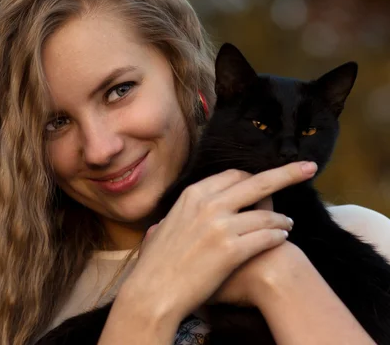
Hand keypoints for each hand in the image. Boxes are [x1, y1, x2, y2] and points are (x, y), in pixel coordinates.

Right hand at [123, 161, 316, 324]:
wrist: (154, 291)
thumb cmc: (156, 263)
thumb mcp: (163, 226)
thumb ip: (178, 215)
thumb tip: (176, 216)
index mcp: (192, 195)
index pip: (233, 175)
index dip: (253, 178)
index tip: (265, 179)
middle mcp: (208, 205)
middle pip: (257, 182)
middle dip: (287, 173)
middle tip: (308, 169)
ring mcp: (221, 227)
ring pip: (267, 215)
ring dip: (282, 220)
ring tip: (288, 224)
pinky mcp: (232, 250)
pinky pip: (267, 238)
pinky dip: (278, 238)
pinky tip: (282, 240)